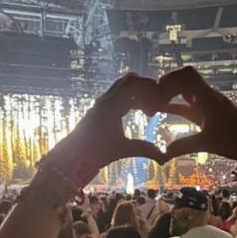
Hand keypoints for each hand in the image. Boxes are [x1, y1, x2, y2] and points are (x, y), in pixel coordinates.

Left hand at [47, 74, 166, 172]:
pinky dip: (132, 99)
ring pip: (124, 87)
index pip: (133, 82)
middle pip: (129, 80)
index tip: (159, 105)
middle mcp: (105, 99)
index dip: (150, 88)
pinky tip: (139, 113)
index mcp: (110, 105)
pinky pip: (119, 95)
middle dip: (146, 88)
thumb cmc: (95, 153)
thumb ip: (144, 149)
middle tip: (156, 104)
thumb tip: (164, 157)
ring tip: (149, 112)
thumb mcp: (122, 150)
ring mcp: (102, 103)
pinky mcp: (101, 108)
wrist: (72, 157)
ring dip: (139, 94)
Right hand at [158, 67, 236, 161]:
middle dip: (166, 85)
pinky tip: (162, 110)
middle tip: (150, 98)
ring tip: (152, 103)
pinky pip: (189, 103)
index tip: (156, 94)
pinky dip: (175, 104)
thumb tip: (161, 154)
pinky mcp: (209, 112)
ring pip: (185, 90)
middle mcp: (207, 96)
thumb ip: (183, 146)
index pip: (186, 75)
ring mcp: (208, 103)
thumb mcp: (207, 143)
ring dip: (170, 94)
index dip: (169, 80)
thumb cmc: (234, 141)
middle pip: (184, 78)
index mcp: (207, 97)